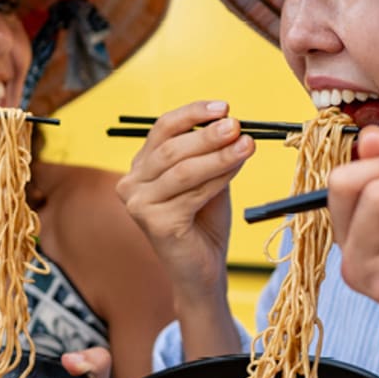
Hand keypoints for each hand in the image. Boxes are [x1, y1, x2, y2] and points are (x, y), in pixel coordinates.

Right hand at [116, 100, 252, 297]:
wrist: (202, 270)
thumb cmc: (204, 223)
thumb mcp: (208, 180)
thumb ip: (212, 155)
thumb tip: (234, 125)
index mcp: (141, 167)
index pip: (162, 129)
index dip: (193, 114)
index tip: (224, 107)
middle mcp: (131, 183)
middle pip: (171, 148)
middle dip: (208, 135)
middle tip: (238, 126)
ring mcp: (138, 205)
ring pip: (183, 170)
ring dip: (219, 155)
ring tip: (247, 144)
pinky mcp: (155, 223)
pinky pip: (192, 194)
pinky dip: (217, 179)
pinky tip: (236, 169)